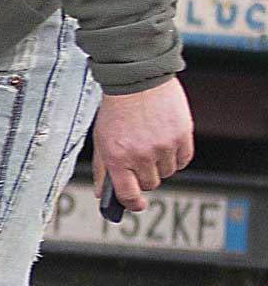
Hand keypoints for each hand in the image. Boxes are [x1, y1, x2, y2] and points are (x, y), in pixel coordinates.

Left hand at [91, 79, 193, 212]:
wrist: (138, 81)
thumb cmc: (116, 110)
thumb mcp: (101, 140)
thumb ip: (102, 169)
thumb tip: (101, 194)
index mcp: (117, 158)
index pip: (128, 194)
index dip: (133, 203)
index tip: (137, 204)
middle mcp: (141, 155)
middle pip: (150, 183)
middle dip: (144, 176)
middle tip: (140, 159)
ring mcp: (163, 146)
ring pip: (167, 172)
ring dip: (160, 164)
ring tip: (151, 143)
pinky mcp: (181, 135)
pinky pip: (183, 159)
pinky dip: (177, 155)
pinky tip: (167, 141)